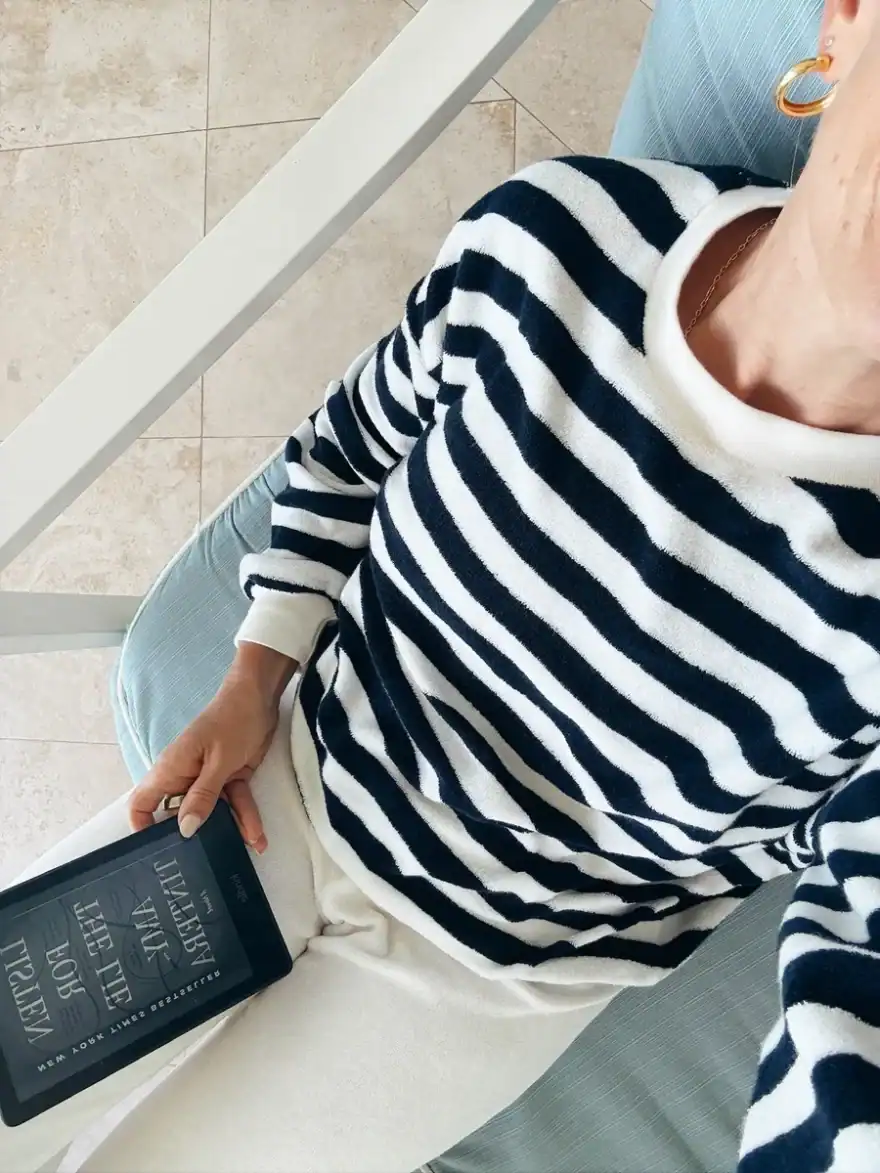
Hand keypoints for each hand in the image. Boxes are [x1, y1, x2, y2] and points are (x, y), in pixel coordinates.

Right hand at [129, 644, 296, 851]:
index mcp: (171, 770)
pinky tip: (258, 837)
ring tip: (247, 852)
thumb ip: (203, 796)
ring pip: (214, 812)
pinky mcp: (231, 777)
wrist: (261, 695)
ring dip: (230, 830)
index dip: (142, 827)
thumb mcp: (219, 761)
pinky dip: (246, 817)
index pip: (142, 803)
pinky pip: (234, 802)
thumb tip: (184, 830)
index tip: (154, 852)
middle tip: (203, 867)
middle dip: (193, 838)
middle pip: (181, 814)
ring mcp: (209, 778)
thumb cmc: (232, 720)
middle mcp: (186, 777)